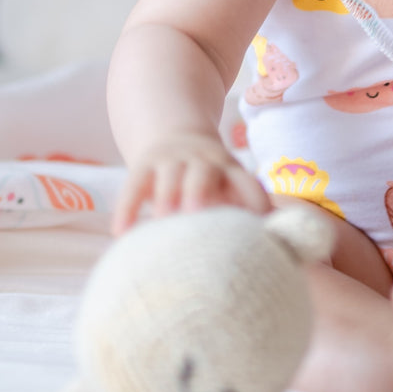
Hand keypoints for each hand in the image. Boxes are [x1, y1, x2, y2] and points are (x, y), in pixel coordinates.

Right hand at [112, 131, 271, 234]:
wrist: (176, 135)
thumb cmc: (209, 182)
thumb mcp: (228, 187)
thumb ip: (242, 215)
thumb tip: (272, 256)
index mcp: (231, 170)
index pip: (248, 183)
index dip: (254, 202)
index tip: (258, 227)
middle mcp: (204, 160)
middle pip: (206, 170)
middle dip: (203, 189)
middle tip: (198, 214)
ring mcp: (173, 159)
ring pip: (171, 173)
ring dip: (167, 196)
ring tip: (162, 224)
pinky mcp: (145, 164)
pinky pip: (135, 183)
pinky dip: (128, 206)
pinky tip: (121, 233)